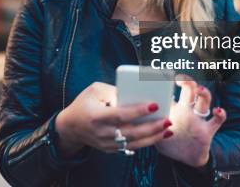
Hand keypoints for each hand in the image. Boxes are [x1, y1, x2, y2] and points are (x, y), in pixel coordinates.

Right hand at [55, 82, 172, 155]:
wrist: (70, 127)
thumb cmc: (84, 103)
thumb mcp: (95, 90)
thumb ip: (114, 90)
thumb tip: (137, 92)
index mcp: (95, 116)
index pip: (120, 115)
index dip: (138, 111)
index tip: (154, 104)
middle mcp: (101, 133)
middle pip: (130, 132)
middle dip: (151, 127)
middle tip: (167, 119)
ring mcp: (106, 144)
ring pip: (134, 143)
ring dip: (153, 137)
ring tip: (168, 128)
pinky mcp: (110, 149)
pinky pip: (131, 147)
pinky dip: (146, 142)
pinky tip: (159, 136)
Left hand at [155, 76, 225, 167]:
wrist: (183, 159)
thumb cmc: (168, 141)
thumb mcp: (155, 130)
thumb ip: (147, 121)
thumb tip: (134, 110)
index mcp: (173, 109)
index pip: (172, 90)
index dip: (169, 82)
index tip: (164, 77)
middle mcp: (186, 110)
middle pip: (190, 91)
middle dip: (187, 82)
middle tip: (181, 81)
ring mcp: (198, 120)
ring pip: (204, 101)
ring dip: (204, 93)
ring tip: (200, 90)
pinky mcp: (207, 131)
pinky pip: (217, 121)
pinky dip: (220, 114)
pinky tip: (218, 111)